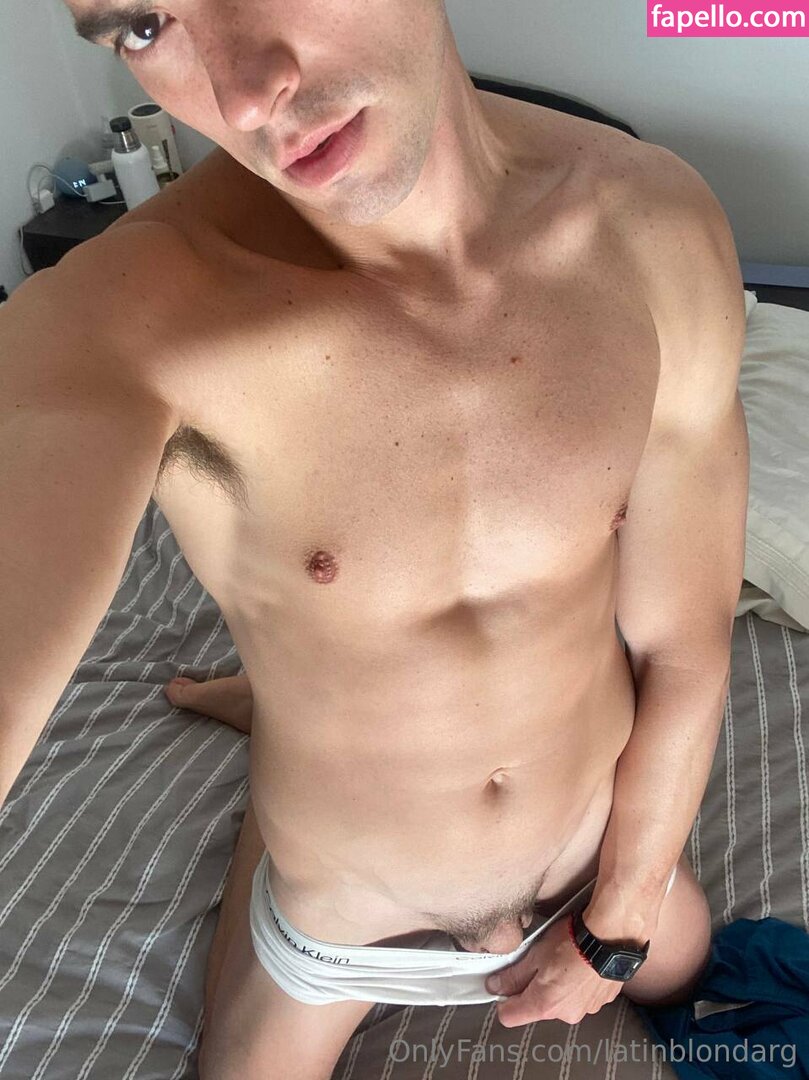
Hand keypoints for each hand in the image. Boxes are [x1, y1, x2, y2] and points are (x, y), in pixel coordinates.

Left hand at [484, 914, 621, 1026]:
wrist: (610, 936)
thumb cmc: (572, 941)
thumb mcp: (534, 955)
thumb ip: (513, 975)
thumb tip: (495, 986)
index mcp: (544, 1005)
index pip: (510, 1017)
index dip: (503, 999)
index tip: (505, 982)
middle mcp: (565, 1014)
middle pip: (537, 1006)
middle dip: (534, 987)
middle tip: (539, 961)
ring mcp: (586, 1009)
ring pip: (560, 1000)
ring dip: (558, 984)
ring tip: (563, 958)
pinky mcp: (601, 1000)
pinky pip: (581, 995)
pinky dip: (577, 983)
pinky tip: (580, 962)